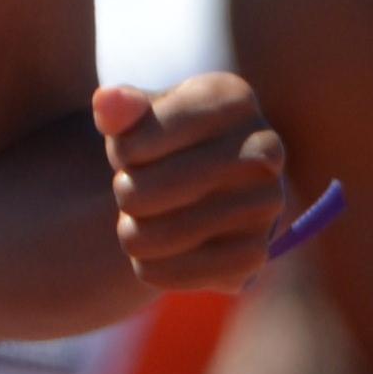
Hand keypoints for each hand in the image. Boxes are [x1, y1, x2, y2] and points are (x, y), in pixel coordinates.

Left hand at [93, 72, 291, 290]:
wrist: (220, 188)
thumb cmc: (170, 140)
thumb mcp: (145, 114)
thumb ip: (121, 107)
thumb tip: (107, 102)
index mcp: (233, 99)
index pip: (134, 141)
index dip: (119, 151)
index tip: (130, 151)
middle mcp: (264, 150)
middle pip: (138, 193)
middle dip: (124, 192)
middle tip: (136, 187)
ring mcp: (266, 204)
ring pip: (148, 237)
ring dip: (133, 231)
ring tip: (149, 216)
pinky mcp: (254, 255)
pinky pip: (167, 273)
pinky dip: (151, 264)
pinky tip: (163, 247)